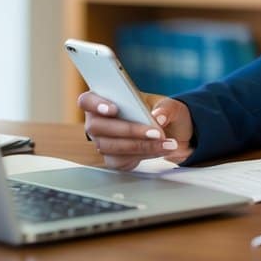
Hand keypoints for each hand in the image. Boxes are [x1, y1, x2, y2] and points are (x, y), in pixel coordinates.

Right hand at [78, 90, 194, 170]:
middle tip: (154, 132)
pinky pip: (120, 161)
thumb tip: (158, 116)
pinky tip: (160, 150)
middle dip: (127, 130)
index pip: (87, 100)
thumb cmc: (163, 113)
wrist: (172, 134)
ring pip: (109, 146)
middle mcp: (99, 121)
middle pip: (97, 127)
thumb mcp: (170, 104)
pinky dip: (142, 155)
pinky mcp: (113, 159)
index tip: (113, 109)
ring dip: (139, 145)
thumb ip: (165, 108)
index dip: (96, 104)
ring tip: (164, 142)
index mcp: (106, 99)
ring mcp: (103, 141)